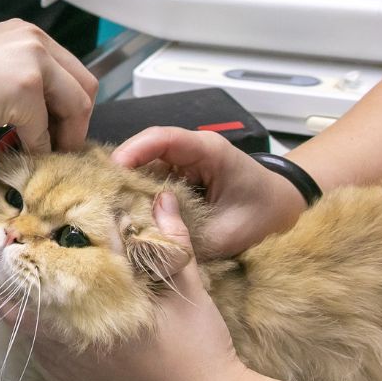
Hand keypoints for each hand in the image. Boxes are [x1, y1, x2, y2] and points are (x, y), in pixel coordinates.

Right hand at [0, 20, 95, 153]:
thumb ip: (19, 78)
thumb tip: (46, 111)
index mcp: (26, 33)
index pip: (70, 70)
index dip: (71, 105)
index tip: (61, 130)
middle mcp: (35, 39)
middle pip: (83, 85)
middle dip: (77, 121)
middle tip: (63, 148)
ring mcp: (33, 61)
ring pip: (76, 106)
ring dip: (63, 137)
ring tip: (43, 155)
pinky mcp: (26, 87)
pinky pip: (44, 130)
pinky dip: (35, 149)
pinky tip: (17, 155)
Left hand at [0, 191, 248, 380]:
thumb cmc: (200, 345)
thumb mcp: (189, 286)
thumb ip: (172, 240)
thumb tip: (162, 196)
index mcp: (103, 309)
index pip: (57, 271)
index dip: (33, 247)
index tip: (17, 226)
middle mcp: (80, 338)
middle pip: (23, 303)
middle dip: (8, 273)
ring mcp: (77, 362)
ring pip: (23, 329)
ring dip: (9, 299)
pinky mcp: (80, 378)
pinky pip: (36, 352)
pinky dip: (24, 327)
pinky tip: (20, 312)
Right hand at [112, 127, 307, 257]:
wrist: (283, 209)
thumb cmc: (262, 215)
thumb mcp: (226, 233)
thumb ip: (187, 236)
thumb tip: (146, 242)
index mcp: (207, 150)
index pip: (162, 138)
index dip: (133, 151)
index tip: (111, 172)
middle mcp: (190, 151)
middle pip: (144, 151)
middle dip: (119, 173)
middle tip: (98, 198)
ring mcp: (182, 162)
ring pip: (143, 167)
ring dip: (126, 187)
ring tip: (106, 208)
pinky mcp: (177, 176)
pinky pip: (150, 181)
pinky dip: (137, 196)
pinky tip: (125, 214)